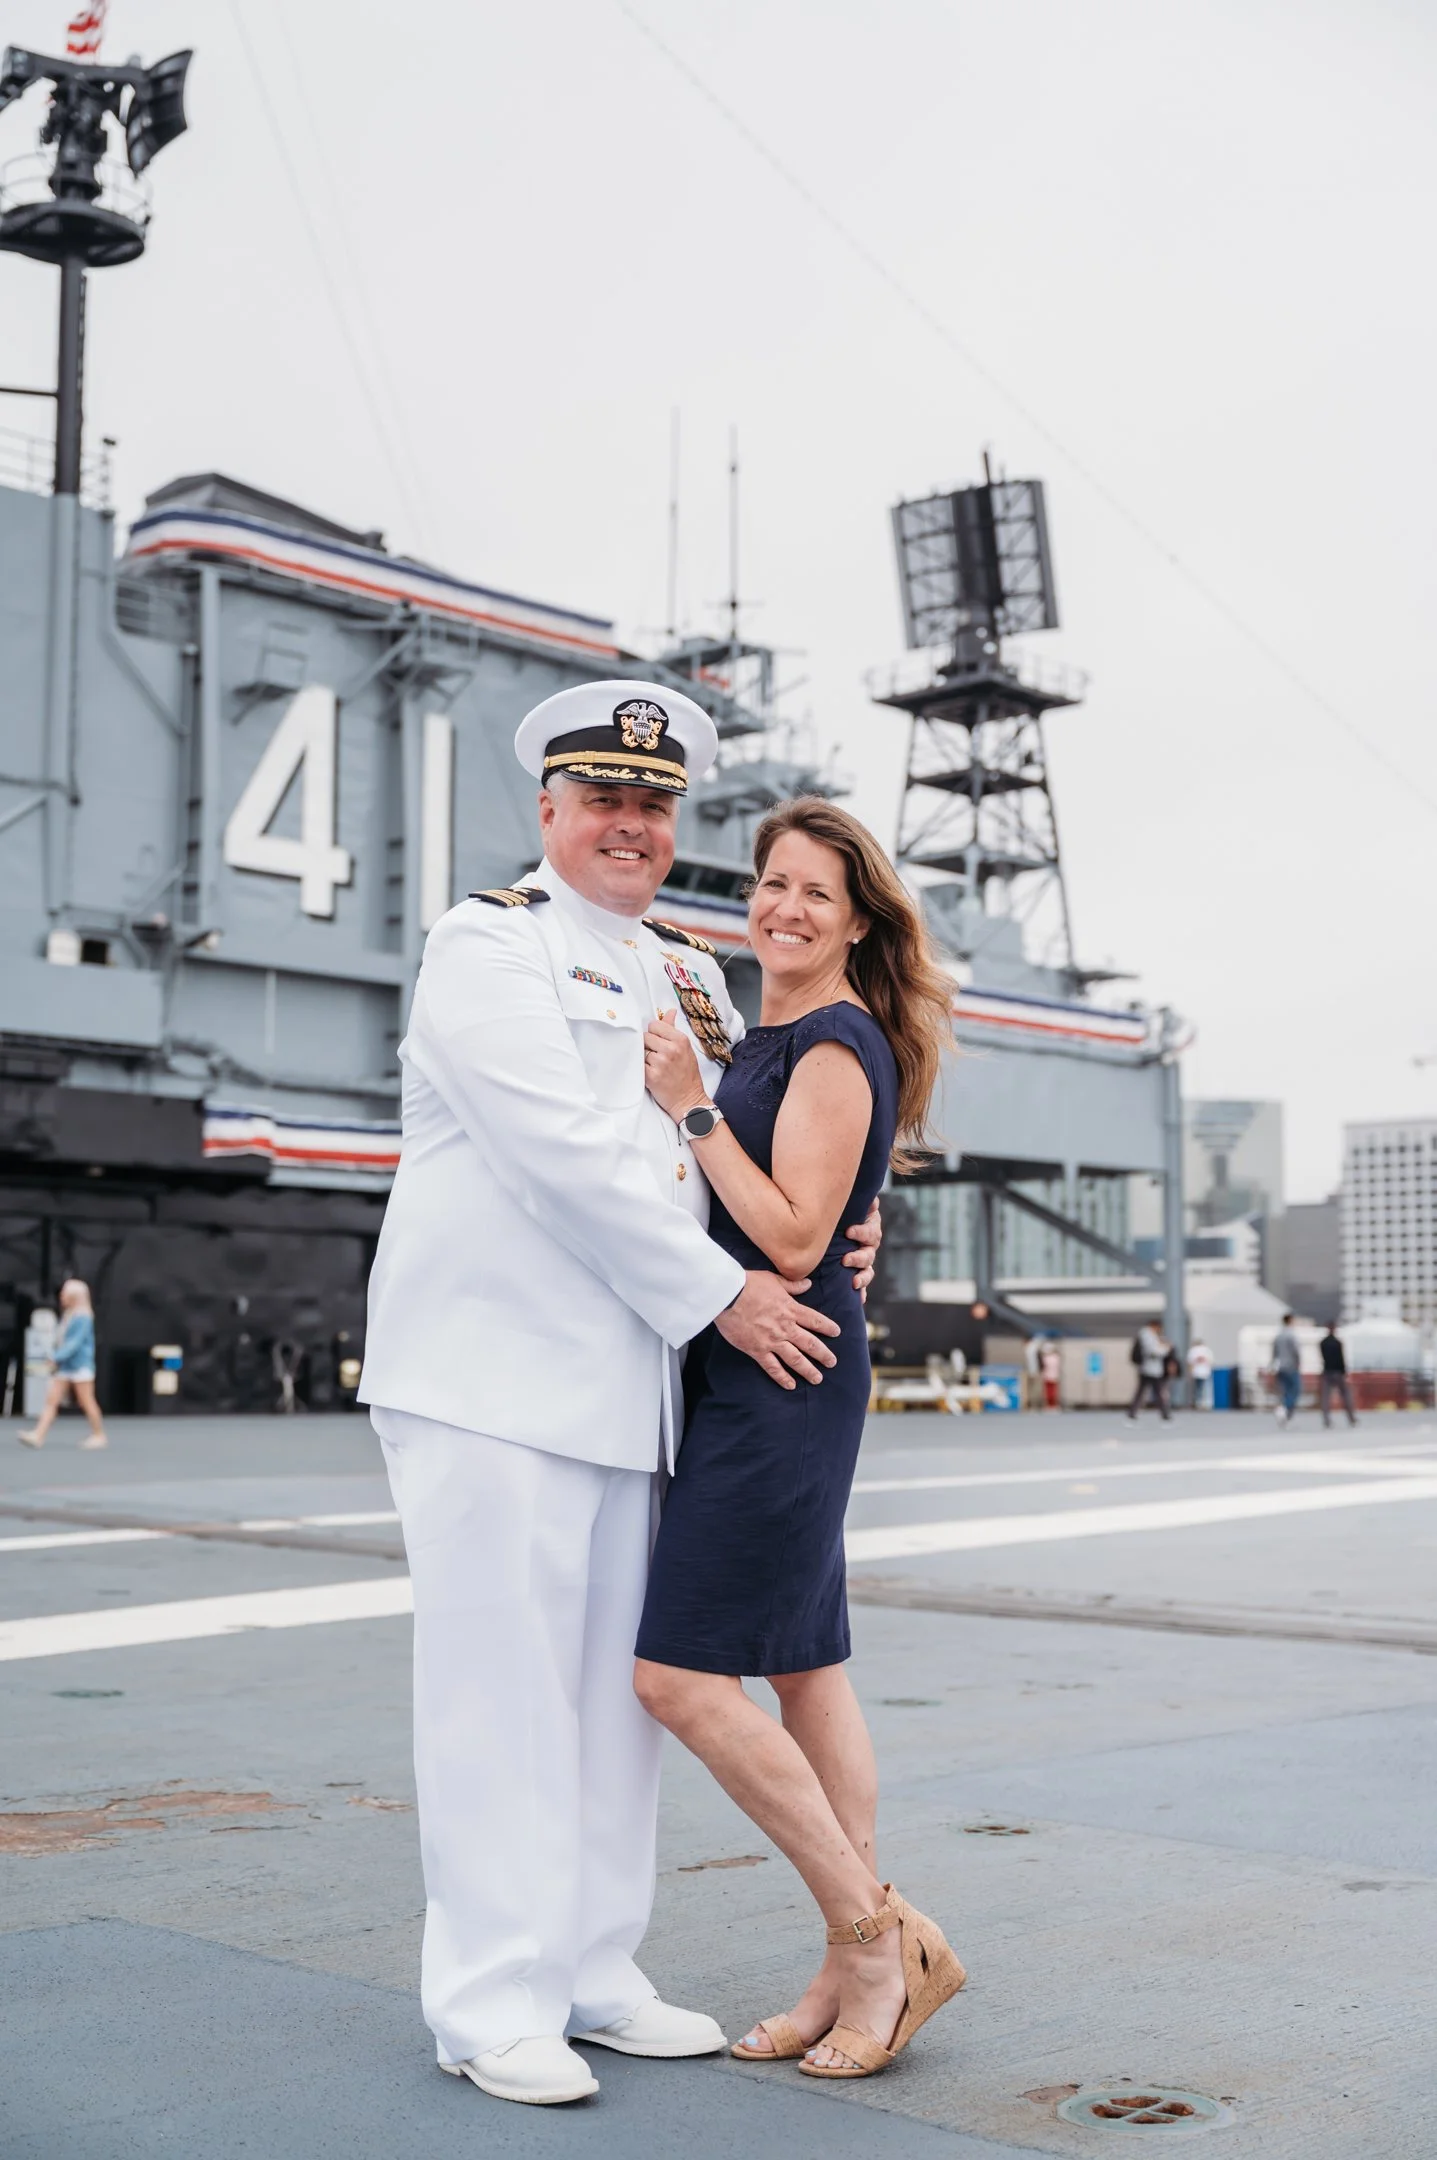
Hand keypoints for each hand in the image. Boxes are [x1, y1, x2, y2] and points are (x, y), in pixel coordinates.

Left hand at [643, 1009, 707, 1120]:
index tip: (658, 1043)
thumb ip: (673, 1030)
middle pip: (645, 1037)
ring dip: (645, 1058)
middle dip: (648, 1046)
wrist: (689, 1100)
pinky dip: (641, 1069)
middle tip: (657, 1057)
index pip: (655, 1025)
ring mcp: (660, 1062)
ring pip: (641, 1051)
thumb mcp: (685, 1049)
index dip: (654, 1034)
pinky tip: (651, 1074)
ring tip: (656, 1067)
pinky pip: (638, 1064)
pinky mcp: (651, 1075)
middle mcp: (671, 1049)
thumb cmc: (687, 1075)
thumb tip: (670, 1011)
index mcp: (680, 1040)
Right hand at [715, 1271, 841, 1388]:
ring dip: (809, 1370)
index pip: (815, 1320)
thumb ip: (792, 1285)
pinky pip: (773, 1367)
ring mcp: (772, 1341)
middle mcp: (785, 1327)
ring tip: (818, 1378)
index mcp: (791, 1309)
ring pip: (796, 1359)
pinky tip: (791, 1385)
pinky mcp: (757, 1350)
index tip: (837, 1333)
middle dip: (823, 1354)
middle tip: (832, 1362)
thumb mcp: (774, 1279)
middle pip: (810, 1344)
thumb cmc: (748, 1284)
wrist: (728, 1295)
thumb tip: (807, 1283)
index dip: (827, 1327)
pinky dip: (783, 1378)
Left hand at [840, 1194, 881, 1297]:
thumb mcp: (853, 1204)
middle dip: (858, 1258)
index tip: (849, 1232)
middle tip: (846, 1260)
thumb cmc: (845, 1212)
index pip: (871, 1232)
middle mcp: (870, 1246)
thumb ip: (861, 1202)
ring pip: (868, 1271)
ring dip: (862, 1278)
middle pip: (869, 1254)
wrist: (839, 1225)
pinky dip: (861, 1292)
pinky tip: (860, 1299)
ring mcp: (865, 1260)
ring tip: (854, 1282)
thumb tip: (872, 1201)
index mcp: (870, 1228)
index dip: (862, 1232)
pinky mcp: (858, 1272)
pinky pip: (862, 1285)